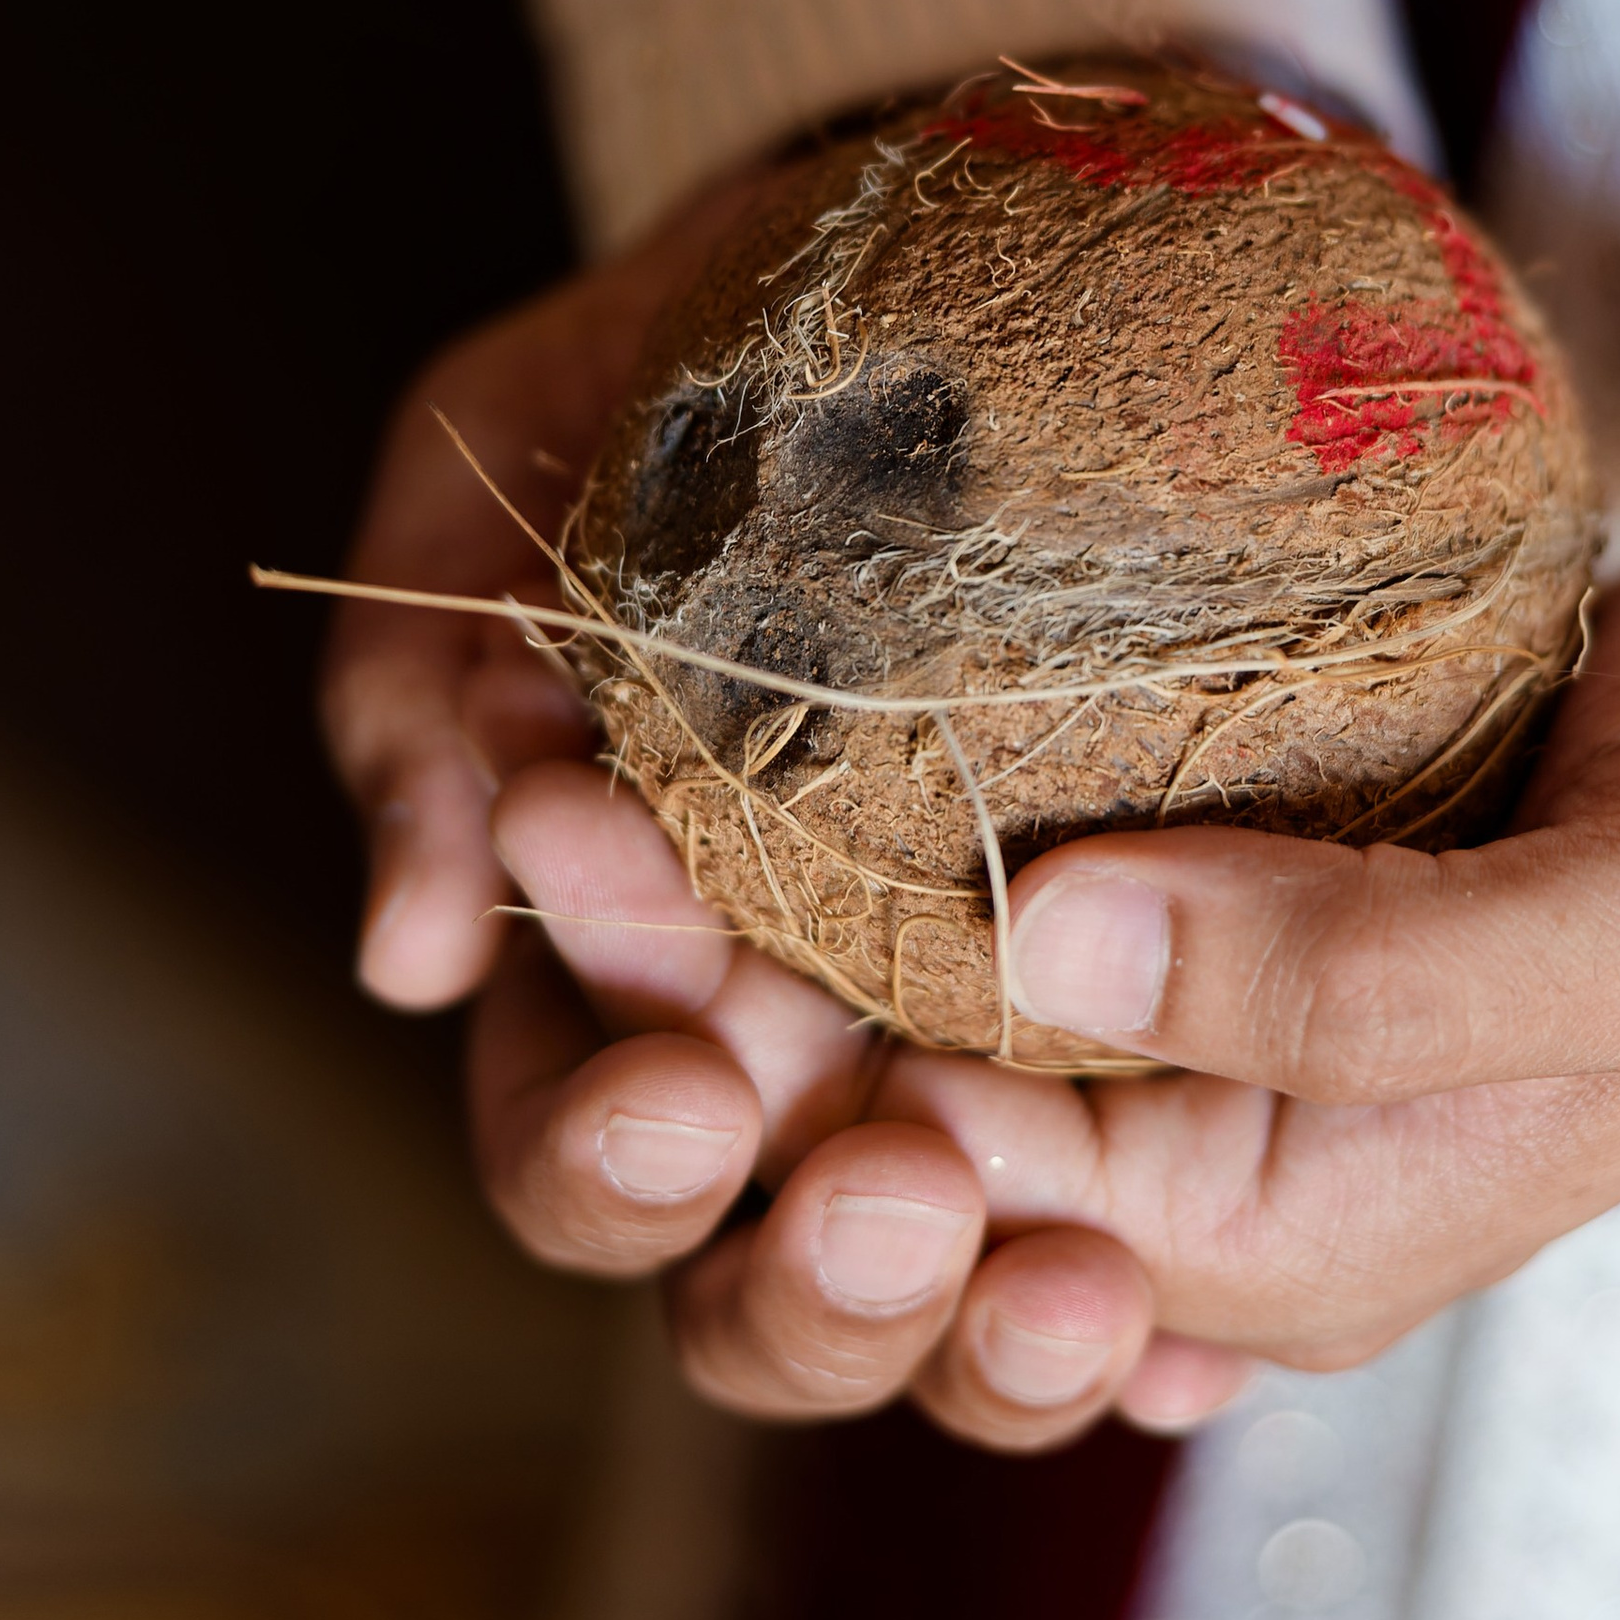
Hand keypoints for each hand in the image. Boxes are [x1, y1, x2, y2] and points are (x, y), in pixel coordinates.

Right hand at [322, 194, 1196, 1444]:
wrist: (949, 275)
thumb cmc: (692, 383)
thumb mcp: (503, 470)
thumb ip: (422, 695)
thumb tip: (403, 957)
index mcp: (623, 983)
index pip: (581, 1146)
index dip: (609, 1151)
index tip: (686, 1087)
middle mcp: (794, 1078)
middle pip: (755, 1296)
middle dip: (808, 1284)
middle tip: (895, 1195)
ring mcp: (975, 1088)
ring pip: (959, 1314)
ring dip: (995, 1341)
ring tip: (1074, 1287)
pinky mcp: (1156, 1076)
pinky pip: (1176, 1266)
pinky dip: (1189, 1332)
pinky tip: (1217, 1344)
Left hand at [478, 470, 1619, 1444]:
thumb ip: (1361, 979)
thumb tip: (1038, 952)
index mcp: (1294, 1233)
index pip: (953, 1189)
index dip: (747, 1052)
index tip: (580, 864)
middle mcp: (1212, 1160)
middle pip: (885, 1125)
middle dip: (688, 1001)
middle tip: (530, 808)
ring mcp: (1209, 1021)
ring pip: (903, 1010)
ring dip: (731, 906)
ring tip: (564, 753)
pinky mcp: (1217, 883)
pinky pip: (987, 890)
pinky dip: (850, 820)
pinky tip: (723, 702)